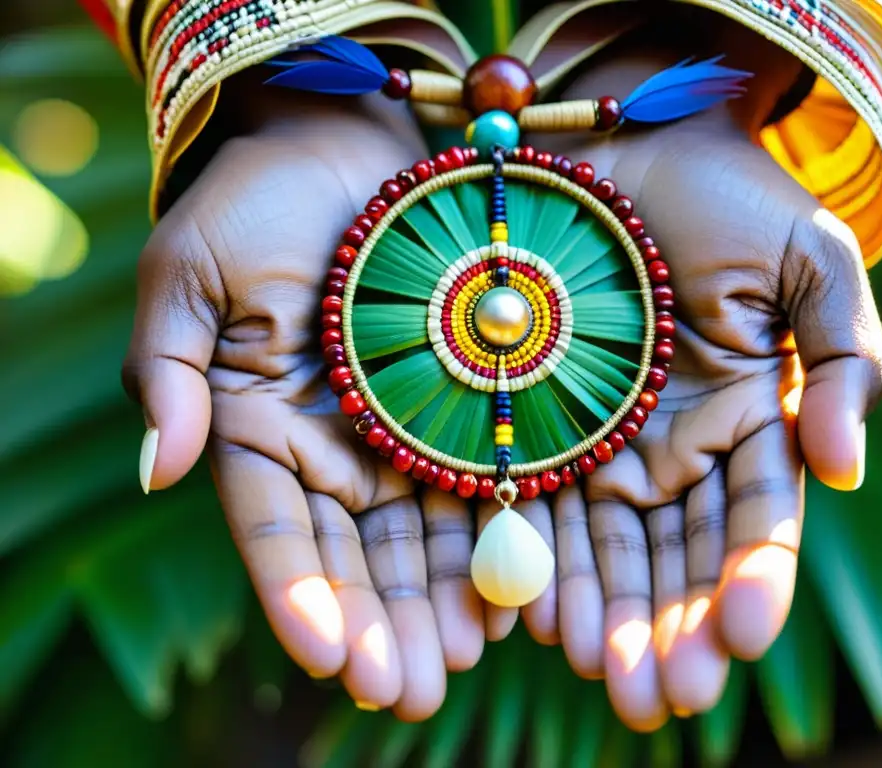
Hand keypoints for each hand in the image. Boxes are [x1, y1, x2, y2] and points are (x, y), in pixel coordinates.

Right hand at [122, 89, 487, 718]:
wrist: (354, 140)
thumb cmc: (261, 196)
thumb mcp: (191, 271)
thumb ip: (167, 372)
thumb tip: (155, 472)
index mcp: (257, 430)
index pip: (276, 532)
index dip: (300, 596)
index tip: (331, 655)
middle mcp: (331, 448)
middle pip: (356, 556)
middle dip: (382, 626)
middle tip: (412, 689)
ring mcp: (400, 433)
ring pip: (420, 538)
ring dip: (440, 603)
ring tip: (464, 660)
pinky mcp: (462, 408)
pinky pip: (478, 484)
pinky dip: (493, 538)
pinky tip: (513, 590)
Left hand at [531, 41, 881, 729]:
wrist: (619, 148)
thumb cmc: (726, 196)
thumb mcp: (813, 262)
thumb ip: (847, 362)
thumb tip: (846, 472)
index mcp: (754, 421)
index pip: (758, 522)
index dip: (754, 580)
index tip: (744, 632)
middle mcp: (677, 449)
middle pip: (677, 557)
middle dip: (673, 627)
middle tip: (662, 693)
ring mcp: (604, 444)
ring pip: (608, 548)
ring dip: (606, 614)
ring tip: (601, 672)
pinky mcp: (536, 426)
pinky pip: (536, 503)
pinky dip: (537, 558)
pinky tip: (535, 610)